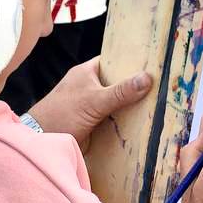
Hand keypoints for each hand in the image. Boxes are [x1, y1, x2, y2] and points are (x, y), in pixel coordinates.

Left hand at [26, 57, 153, 150]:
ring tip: (158, 104)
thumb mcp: (94, 100)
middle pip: (116, 83)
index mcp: (86, 72)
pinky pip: (111, 118)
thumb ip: (120, 91)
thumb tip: (147, 77)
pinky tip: (141, 123)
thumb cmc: (62, 114)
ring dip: (130, 106)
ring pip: (115, 101)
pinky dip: (123, 120)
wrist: (41, 141)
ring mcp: (90, 105)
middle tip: (162, 86)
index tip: (152, 63)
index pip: (113, 61)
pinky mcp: (91, 122)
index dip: (130, 61)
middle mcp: (88, 86)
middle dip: (134, 86)